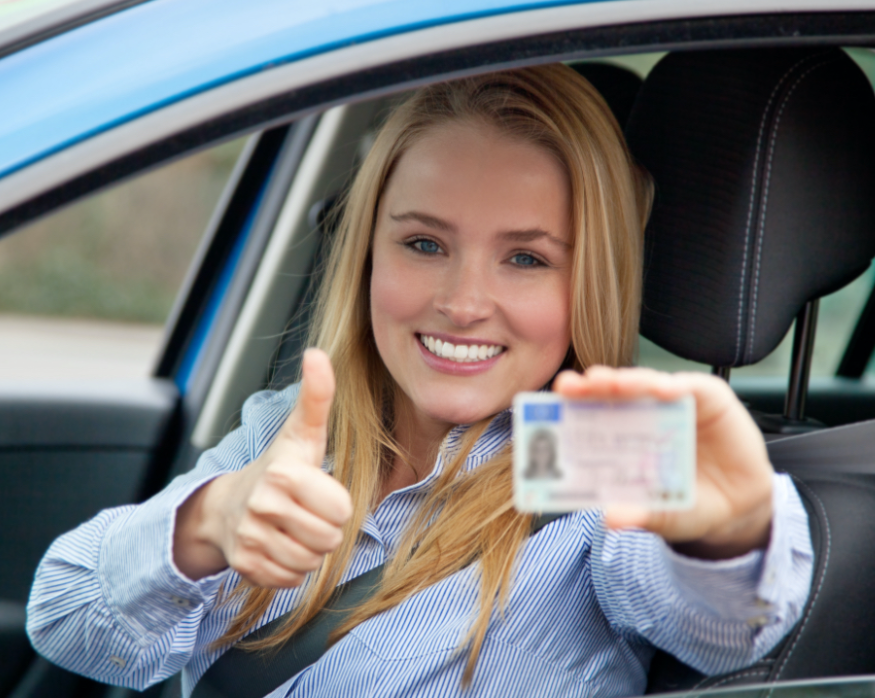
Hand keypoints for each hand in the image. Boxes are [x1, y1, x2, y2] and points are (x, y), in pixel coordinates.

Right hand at [173, 348, 352, 585]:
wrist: (228, 504)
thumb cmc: (281, 467)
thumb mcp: (303, 432)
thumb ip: (317, 396)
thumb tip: (317, 353)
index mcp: (284, 474)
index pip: (341, 511)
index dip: (337, 504)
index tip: (319, 492)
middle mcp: (263, 506)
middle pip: (329, 540)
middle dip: (325, 529)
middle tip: (307, 513)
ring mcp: (250, 538)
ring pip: (310, 562)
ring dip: (309, 550)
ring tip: (294, 528)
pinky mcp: (244, 566)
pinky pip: (290, 580)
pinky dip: (290, 568)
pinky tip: (278, 545)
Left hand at [553, 366, 772, 559]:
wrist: (739, 509)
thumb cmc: (690, 504)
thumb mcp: (663, 515)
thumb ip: (639, 514)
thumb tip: (609, 518)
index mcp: (624, 436)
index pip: (592, 413)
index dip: (573, 405)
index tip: (553, 400)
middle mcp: (645, 413)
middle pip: (613, 392)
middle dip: (591, 386)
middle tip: (572, 386)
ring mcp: (676, 402)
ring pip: (646, 383)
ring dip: (628, 381)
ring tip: (611, 384)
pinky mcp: (710, 398)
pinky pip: (692, 387)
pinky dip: (677, 386)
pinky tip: (665, 390)